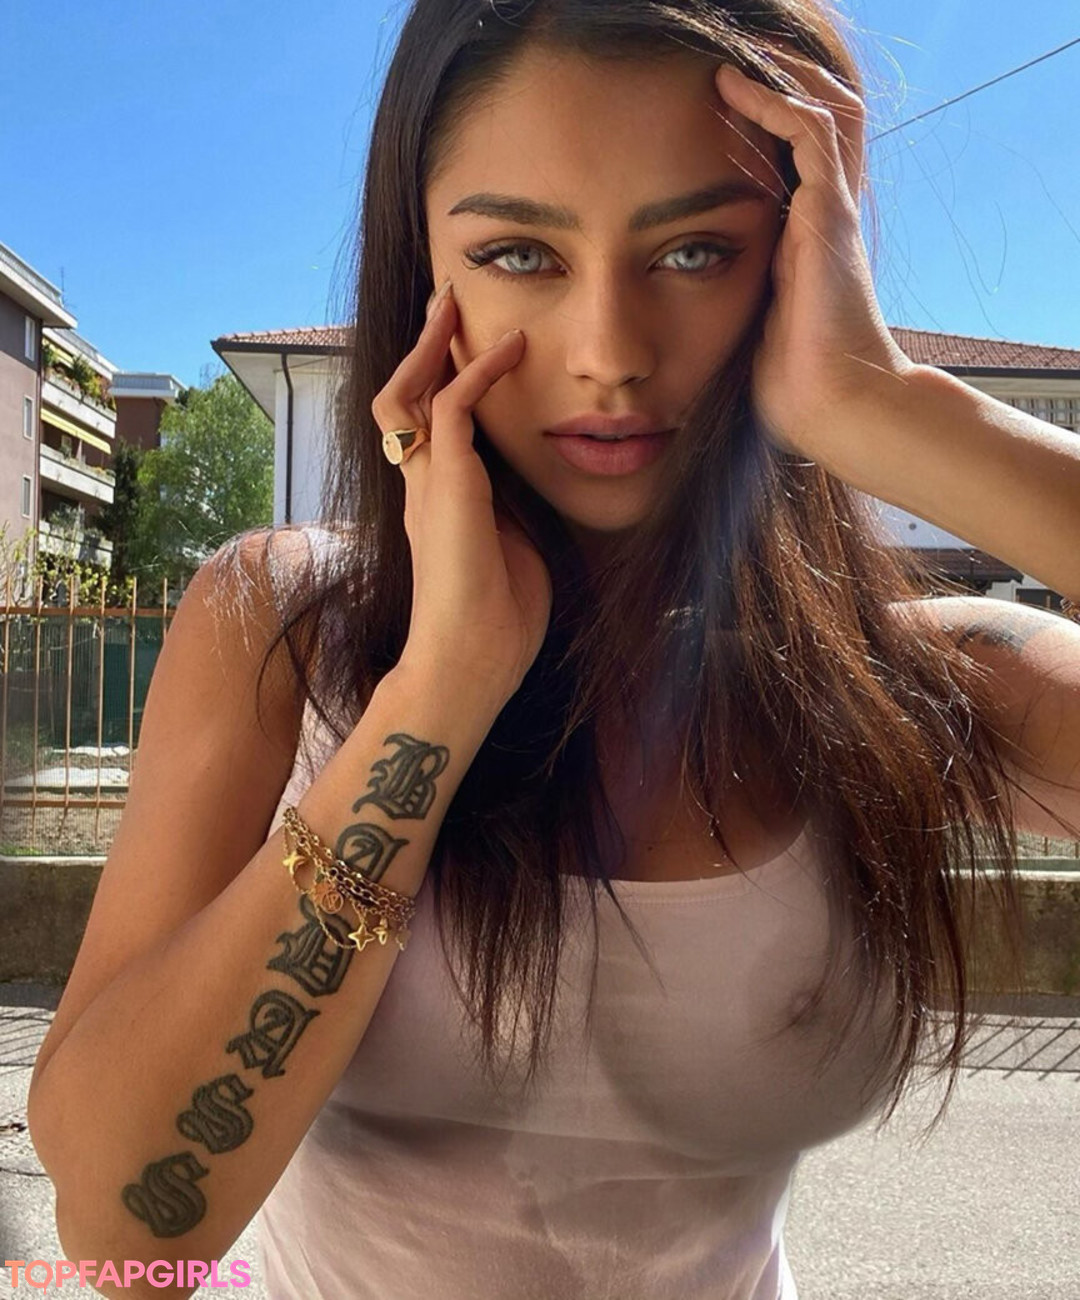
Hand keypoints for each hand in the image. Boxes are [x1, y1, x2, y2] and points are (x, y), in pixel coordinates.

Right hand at [371, 282, 552, 705]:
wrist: (471, 664)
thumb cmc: (496, 625)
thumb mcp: (512, 553)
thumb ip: (510, 515)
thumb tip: (530, 493)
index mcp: (435, 505)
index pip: (424, 431)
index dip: (440, 386)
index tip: (468, 350)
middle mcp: (421, 488)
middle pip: (402, 402)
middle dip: (422, 351)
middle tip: (445, 306)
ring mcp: (428, 486)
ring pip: (408, 395)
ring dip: (433, 346)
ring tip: (454, 305)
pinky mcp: (447, 486)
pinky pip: (452, 408)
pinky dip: (479, 371)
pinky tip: (510, 348)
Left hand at [715, 56, 916, 464]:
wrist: (836, 407)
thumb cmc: (793, 387)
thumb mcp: (749, 333)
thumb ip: (730, 306)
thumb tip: (678, 321)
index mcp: (810, 243)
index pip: (799, 161)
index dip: (767, 124)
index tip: (714, 106)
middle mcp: (828, 217)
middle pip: (822, 121)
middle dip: (782, 82)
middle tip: (729, 61)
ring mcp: (834, 212)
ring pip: (823, 110)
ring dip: (777, 76)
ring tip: (729, 57)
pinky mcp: (831, 214)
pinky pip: (810, 131)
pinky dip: (774, 99)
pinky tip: (732, 84)